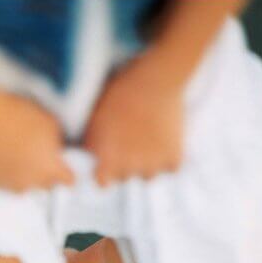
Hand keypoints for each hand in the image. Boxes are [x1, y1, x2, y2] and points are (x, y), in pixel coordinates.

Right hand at [0, 95, 73, 192]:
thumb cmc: (19, 117)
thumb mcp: (51, 123)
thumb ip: (58, 143)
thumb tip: (58, 151)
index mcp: (50, 169)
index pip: (69, 180)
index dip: (69, 172)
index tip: (66, 165)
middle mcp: (32, 183)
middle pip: (48, 186)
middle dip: (49, 175)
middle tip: (42, 157)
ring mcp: (11, 185)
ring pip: (27, 187)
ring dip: (28, 177)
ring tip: (22, 157)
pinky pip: (9, 184)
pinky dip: (10, 175)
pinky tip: (7, 158)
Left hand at [84, 52, 185, 186]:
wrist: (154, 80)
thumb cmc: (119, 94)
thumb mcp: (93, 119)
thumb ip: (90, 144)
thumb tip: (87, 156)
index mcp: (106, 161)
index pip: (103, 182)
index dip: (104, 171)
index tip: (108, 159)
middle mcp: (128, 168)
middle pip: (125, 177)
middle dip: (126, 164)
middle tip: (130, 141)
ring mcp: (152, 165)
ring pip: (148, 175)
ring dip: (147, 163)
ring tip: (147, 140)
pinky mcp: (174, 158)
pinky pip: (171, 168)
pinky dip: (169, 157)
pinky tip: (164, 140)